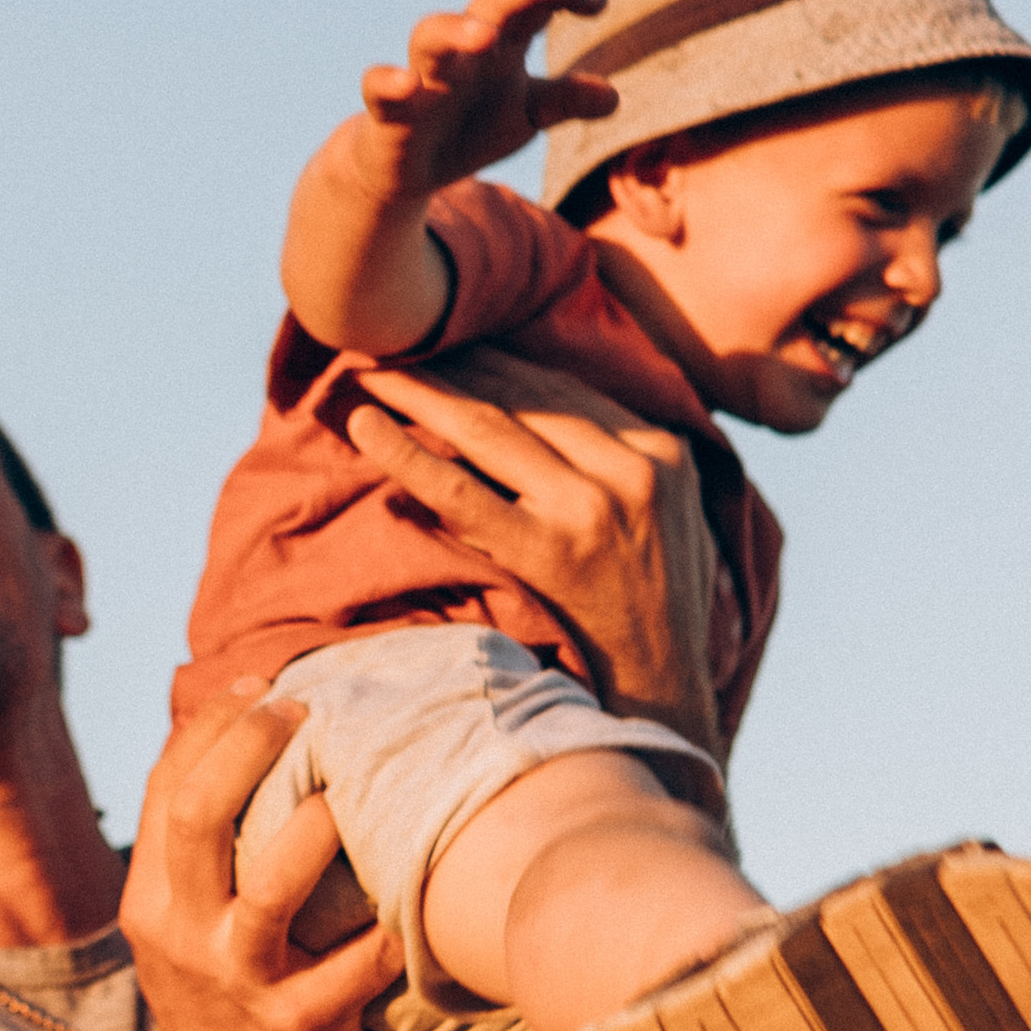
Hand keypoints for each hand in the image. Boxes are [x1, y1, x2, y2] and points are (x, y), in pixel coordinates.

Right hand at [118, 684, 403, 1030]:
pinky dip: (388, 925)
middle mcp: (182, 936)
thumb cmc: (229, 999)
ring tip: (351, 795)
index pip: (166, 788)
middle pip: (198, 815)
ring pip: (269, 887)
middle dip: (249, 746)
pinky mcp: (298, 1026)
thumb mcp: (185, 927)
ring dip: (316, 827)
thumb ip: (202, 851)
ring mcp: (238, 983)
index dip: (211, 725)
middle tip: (304, 710)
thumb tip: (236, 734)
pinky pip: (355, 962)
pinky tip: (417, 892)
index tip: (261, 683)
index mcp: (151, 902)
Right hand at [330, 0, 617, 208]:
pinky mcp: (387, 112)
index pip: (534, 4)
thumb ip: (564, 101)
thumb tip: (614, 97)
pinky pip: (378, 88)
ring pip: (431, 37)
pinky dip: (387, 83)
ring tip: (485, 35)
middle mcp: (463, 50)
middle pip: (492, 3)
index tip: (598, 2)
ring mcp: (422, 76)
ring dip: (457, 31)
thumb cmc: (469, 125)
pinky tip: (406, 86)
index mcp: (501, 45)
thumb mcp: (524, 114)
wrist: (402, 167)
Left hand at [342, 355, 722, 761]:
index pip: (563, 387)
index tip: (445, 339)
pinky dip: (408, 455)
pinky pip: (463, 494)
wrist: (664, 694)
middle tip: (392, 336)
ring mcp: (592, 509)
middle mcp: (633, 468)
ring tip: (369, 366)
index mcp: (662, 448)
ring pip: (490, 430)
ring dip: (422, 391)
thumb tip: (546, 409)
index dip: (494, 359)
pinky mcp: (551, 553)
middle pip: (523, 396)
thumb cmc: (652, 606)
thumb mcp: (665, 515)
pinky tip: (365, 426)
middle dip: (452, 362)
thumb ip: (619, 460)